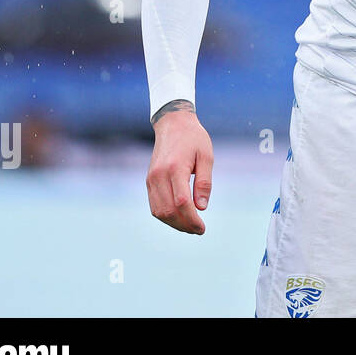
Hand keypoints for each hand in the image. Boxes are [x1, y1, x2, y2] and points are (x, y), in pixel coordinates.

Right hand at [146, 102, 213, 234]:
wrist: (173, 124)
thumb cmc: (194, 139)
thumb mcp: (206, 156)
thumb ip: (204, 182)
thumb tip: (201, 208)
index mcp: (174, 169)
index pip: (181, 202)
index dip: (192, 219)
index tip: (202, 228)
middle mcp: (158, 176)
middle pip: (168, 211)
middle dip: (184, 225)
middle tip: (199, 230)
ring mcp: (151, 179)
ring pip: (159, 211)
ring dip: (174, 224)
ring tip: (190, 227)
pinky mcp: (149, 181)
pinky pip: (154, 205)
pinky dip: (165, 216)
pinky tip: (179, 218)